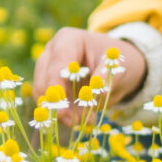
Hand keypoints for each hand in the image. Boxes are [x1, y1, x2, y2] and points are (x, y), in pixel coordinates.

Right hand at [32, 27, 146, 127]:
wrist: (115, 66)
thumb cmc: (116, 59)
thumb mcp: (117, 65)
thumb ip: (106, 77)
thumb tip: (98, 89)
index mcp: (67, 39)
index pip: (57, 64)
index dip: (57, 86)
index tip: (62, 107)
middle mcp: (51, 52)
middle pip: (44, 80)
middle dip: (58, 104)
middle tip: (77, 121)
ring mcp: (47, 69)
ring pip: (43, 95)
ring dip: (61, 112)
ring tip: (83, 121)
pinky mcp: (49, 87)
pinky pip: (49, 104)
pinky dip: (63, 114)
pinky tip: (80, 120)